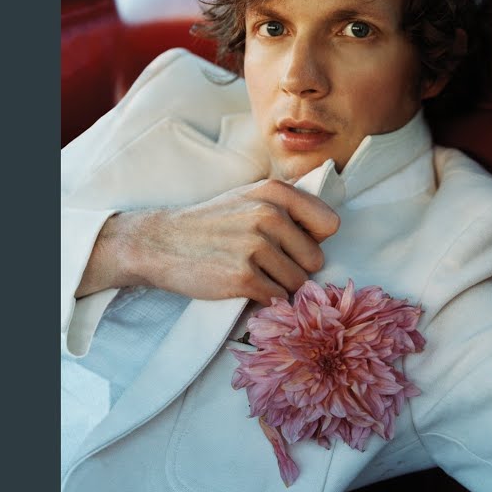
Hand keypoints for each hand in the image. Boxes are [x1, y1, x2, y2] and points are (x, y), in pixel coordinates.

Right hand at [77, 179, 339, 302]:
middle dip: (296, 267)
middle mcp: (269, 215)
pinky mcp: (243, 278)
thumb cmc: (212, 223)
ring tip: (251, 272)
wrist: (160, 243)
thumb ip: (289, 205)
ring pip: (298, 283)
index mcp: (275, 192)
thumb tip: (331, 228)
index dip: (315, 240)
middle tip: (266, 263)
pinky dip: (264, 299)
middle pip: (316, 260)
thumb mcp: (250, 196)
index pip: (330, 224)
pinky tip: (243, 285)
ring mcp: (255, 246)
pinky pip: (277, 299)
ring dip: (279, 286)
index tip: (293, 244)